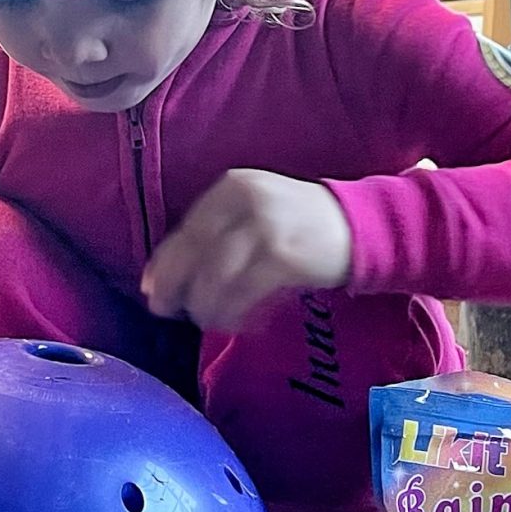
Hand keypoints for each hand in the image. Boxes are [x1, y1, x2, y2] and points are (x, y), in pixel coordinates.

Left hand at [140, 169, 351, 332]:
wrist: (360, 225)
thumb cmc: (298, 225)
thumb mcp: (255, 212)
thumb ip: (215, 234)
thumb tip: (163, 275)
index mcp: (232, 188)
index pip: (186, 229)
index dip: (164, 263)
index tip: (150, 288)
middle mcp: (245, 202)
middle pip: (193, 252)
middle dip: (174, 287)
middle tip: (166, 311)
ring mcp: (265, 228)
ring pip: (214, 278)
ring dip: (205, 307)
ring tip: (209, 321)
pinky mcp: (284, 257)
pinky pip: (243, 294)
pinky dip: (234, 314)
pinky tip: (239, 324)